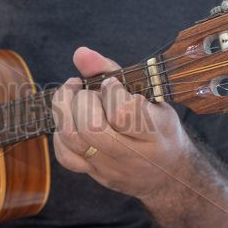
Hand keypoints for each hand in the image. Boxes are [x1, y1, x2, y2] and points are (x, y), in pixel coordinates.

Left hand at [52, 47, 191, 198]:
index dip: (111, 91)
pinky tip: (71, 120)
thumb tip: (79, 53)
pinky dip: (61, 132)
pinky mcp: (93, 174)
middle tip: (86, 89)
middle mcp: (132, 155)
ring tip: (72, 96)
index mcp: (155, 133)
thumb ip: (114, 71)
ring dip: (64, 110)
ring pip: (72, 139)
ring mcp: (110, 168)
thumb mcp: (151, 97)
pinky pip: (65, 155)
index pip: (123, 113)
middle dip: (82, 99)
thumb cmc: (159, 129)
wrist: (166, 174)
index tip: (112, 84)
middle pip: (91, 128)